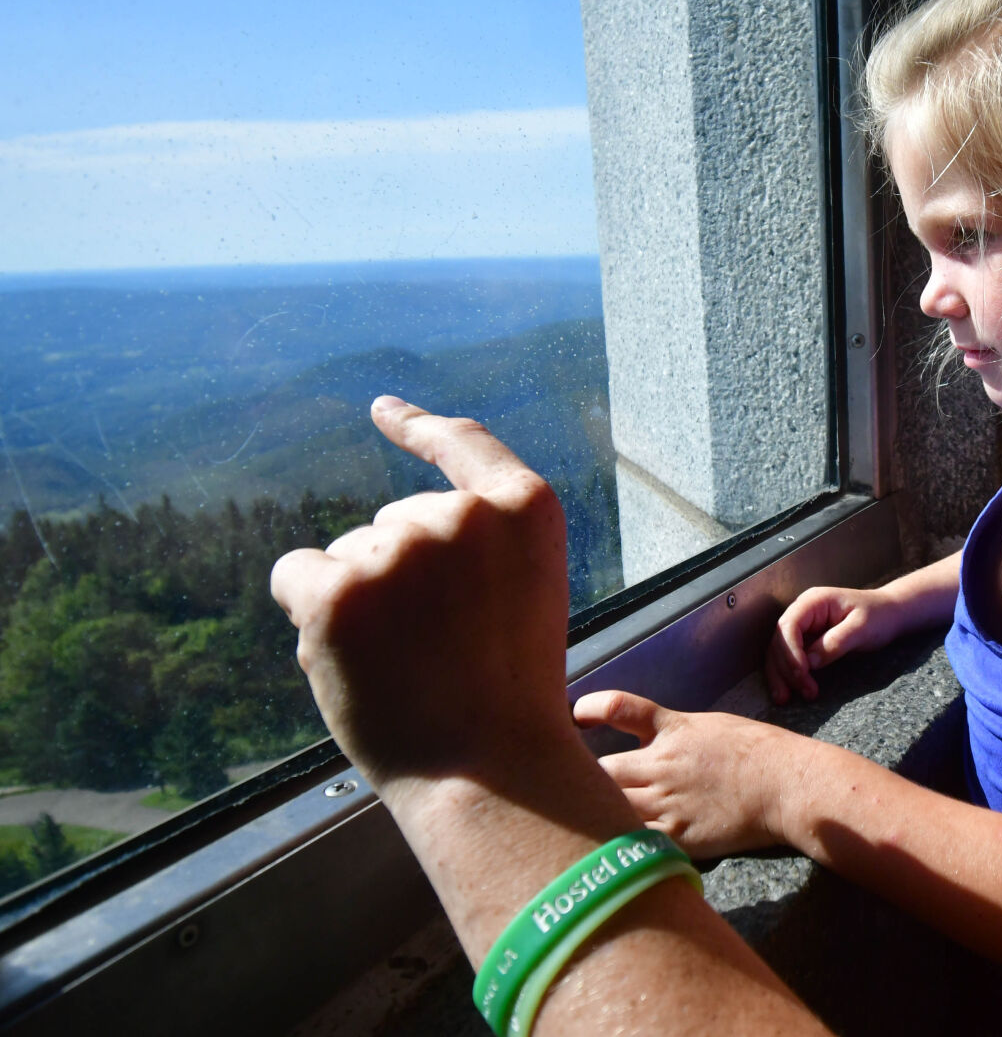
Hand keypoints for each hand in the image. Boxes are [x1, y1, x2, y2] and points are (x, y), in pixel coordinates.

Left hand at [270, 397, 578, 794]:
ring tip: (405, 669)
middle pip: (394, 524)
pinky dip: (304, 612)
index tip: (381, 411)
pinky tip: (345, 657)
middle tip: (436, 653)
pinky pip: (295, 574)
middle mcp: (463, 514)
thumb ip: (479, 549)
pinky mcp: (337, 587)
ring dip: (357, 604)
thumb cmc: (504, 696)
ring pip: (346, 556)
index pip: (465, 445)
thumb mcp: (524, 595)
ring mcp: (399, 547)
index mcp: (526, 510)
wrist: (485, 770)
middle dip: (396, 577)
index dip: (419, 426)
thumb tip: (385, 531)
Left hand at [573, 690, 801, 859]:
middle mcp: (660, 765)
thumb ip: (675, 734)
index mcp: (671, 730)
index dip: (591, 708)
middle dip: (586, 775)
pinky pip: (632, 841)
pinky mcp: (675, 837)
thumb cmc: (758, 752)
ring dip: (599, 809)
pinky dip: (621, 841)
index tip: (577, 715)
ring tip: (587, 819)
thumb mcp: (712, 727)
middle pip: (599, 769)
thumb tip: (651, 742)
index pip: (618, 708)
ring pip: (609, 806)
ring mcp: (665, 803)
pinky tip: (616, 846)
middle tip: (577, 783)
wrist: (785, 785)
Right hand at [766, 586, 900, 702]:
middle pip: (779, 641)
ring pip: (779, 652)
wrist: (890, 614)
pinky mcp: (806, 641)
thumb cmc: (879, 616)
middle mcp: (802, 612)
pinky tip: (790, 693)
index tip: (802, 673)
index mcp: (813, 602)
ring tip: (787, 699)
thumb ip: (836, 642)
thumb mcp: (862, 628)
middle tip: (804, 692)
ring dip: (781, 676)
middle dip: (785, 669)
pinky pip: (789, 659)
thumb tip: (810, 662)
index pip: (789, 626)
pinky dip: (787, 676)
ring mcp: (803, 627)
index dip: (790, 651)